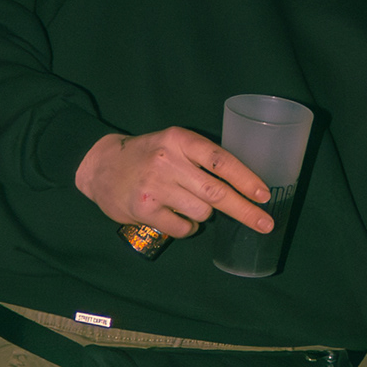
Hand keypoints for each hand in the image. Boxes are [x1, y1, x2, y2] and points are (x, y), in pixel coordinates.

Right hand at [74, 127, 270, 242]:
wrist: (101, 166)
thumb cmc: (147, 156)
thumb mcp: (173, 144)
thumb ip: (201, 158)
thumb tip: (244, 185)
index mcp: (180, 139)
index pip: (220, 160)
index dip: (245, 179)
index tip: (264, 195)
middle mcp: (168, 161)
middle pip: (216, 192)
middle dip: (245, 210)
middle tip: (266, 224)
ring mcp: (155, 186)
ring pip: (202, 212)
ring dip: (204, 214)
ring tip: (188, 204)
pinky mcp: (144, 209)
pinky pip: (183, 227)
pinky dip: (187, 226)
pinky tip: (175, 216)